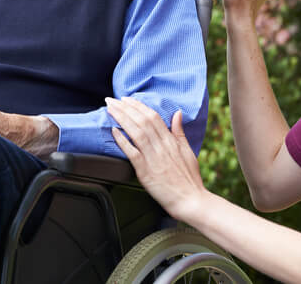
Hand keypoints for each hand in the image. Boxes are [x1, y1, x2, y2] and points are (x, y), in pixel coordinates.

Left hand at [105, 97, 206, 220]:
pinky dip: (122, 140)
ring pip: (136, 132)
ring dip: (121, 118)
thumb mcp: (187, 150)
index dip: (138, 106)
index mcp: (171, 140)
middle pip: (142, 121)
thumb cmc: (189, 179)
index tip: (126, 99)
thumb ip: (179, 131)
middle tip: (111, 100)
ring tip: (110, 110)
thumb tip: (178, 113)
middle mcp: (162, 146)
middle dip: (125, 108)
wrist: (191, 200)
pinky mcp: (146, 171)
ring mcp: (153, 158)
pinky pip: (132, 152)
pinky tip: (114, 131)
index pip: (152, 116)